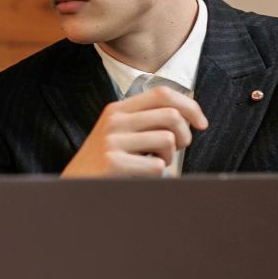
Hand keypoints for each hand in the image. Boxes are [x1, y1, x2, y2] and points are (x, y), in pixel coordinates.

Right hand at [61, 86, 208, 177]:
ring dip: (170, 156)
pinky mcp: (114, 162)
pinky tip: (142, 175)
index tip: (201, 123)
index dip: (190, 105)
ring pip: (167, 139)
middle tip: (178, 149)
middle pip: (171, 115)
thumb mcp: (121, 132)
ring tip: (155, 163)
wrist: (76, 185)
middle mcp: (114, 120)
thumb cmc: (106, 161)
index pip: (163, 93)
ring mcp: (112, 140)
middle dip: (185, 134)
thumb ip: (146, 120)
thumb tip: (188, 115)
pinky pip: (157, 165)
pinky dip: (157, 173)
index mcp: (118, 109)